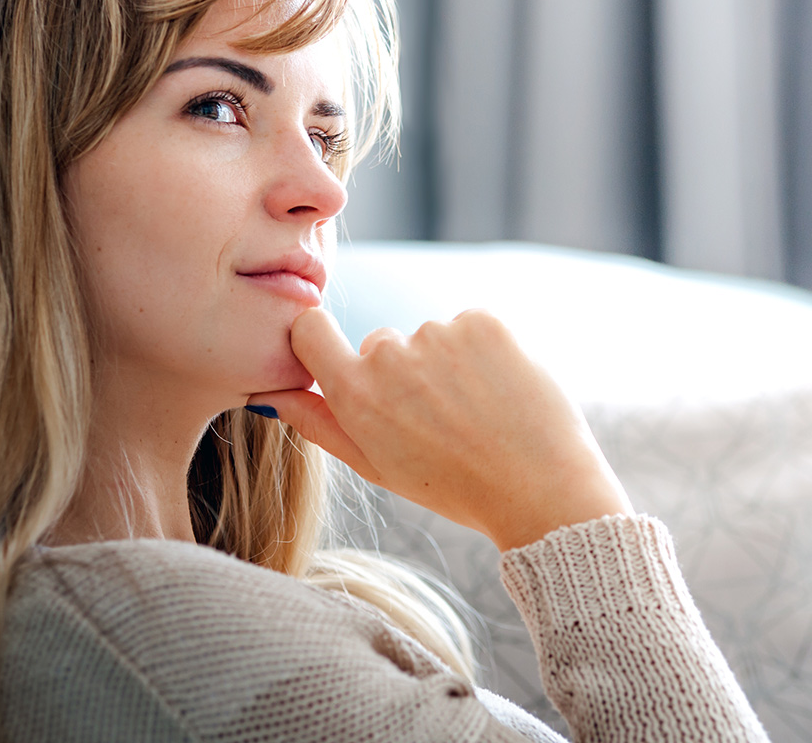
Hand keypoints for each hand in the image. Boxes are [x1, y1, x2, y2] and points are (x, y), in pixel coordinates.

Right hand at [247, 307, 631, 551]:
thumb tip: (271, 394)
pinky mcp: (483, 321)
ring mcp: (438, 333)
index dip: (319, 340)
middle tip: (439, 423)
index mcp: (356, 394)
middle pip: (379, 344)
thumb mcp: (377, 466)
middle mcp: (390, 356)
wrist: (540, 490)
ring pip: (429, 338)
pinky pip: (469, 326)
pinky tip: (498, 393)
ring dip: (446, 365)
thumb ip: (319, 424)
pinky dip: (482, 352)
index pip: (309, 330)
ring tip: (476, 414)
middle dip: (401, 374)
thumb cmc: (454, 486)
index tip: (339, 357)